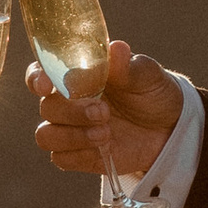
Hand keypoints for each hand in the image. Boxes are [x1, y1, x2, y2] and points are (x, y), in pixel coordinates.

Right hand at [29, 40, 180, 178]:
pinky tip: (104, 148)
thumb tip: (116, 49)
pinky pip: (61, 158)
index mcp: (77, 74)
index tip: (46, 86)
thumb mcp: (147, 76)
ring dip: (72, 136)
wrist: (170, 128)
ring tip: (106, 133)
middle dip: (72, 112)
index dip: (37, 78)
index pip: (42, 72)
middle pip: (46, 107)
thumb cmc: (153, 92)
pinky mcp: (80, 155)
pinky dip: (80, 155)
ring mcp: (72, 129)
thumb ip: (127, 67)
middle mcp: (68, 101)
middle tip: (103, 112)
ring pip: (46, 135)